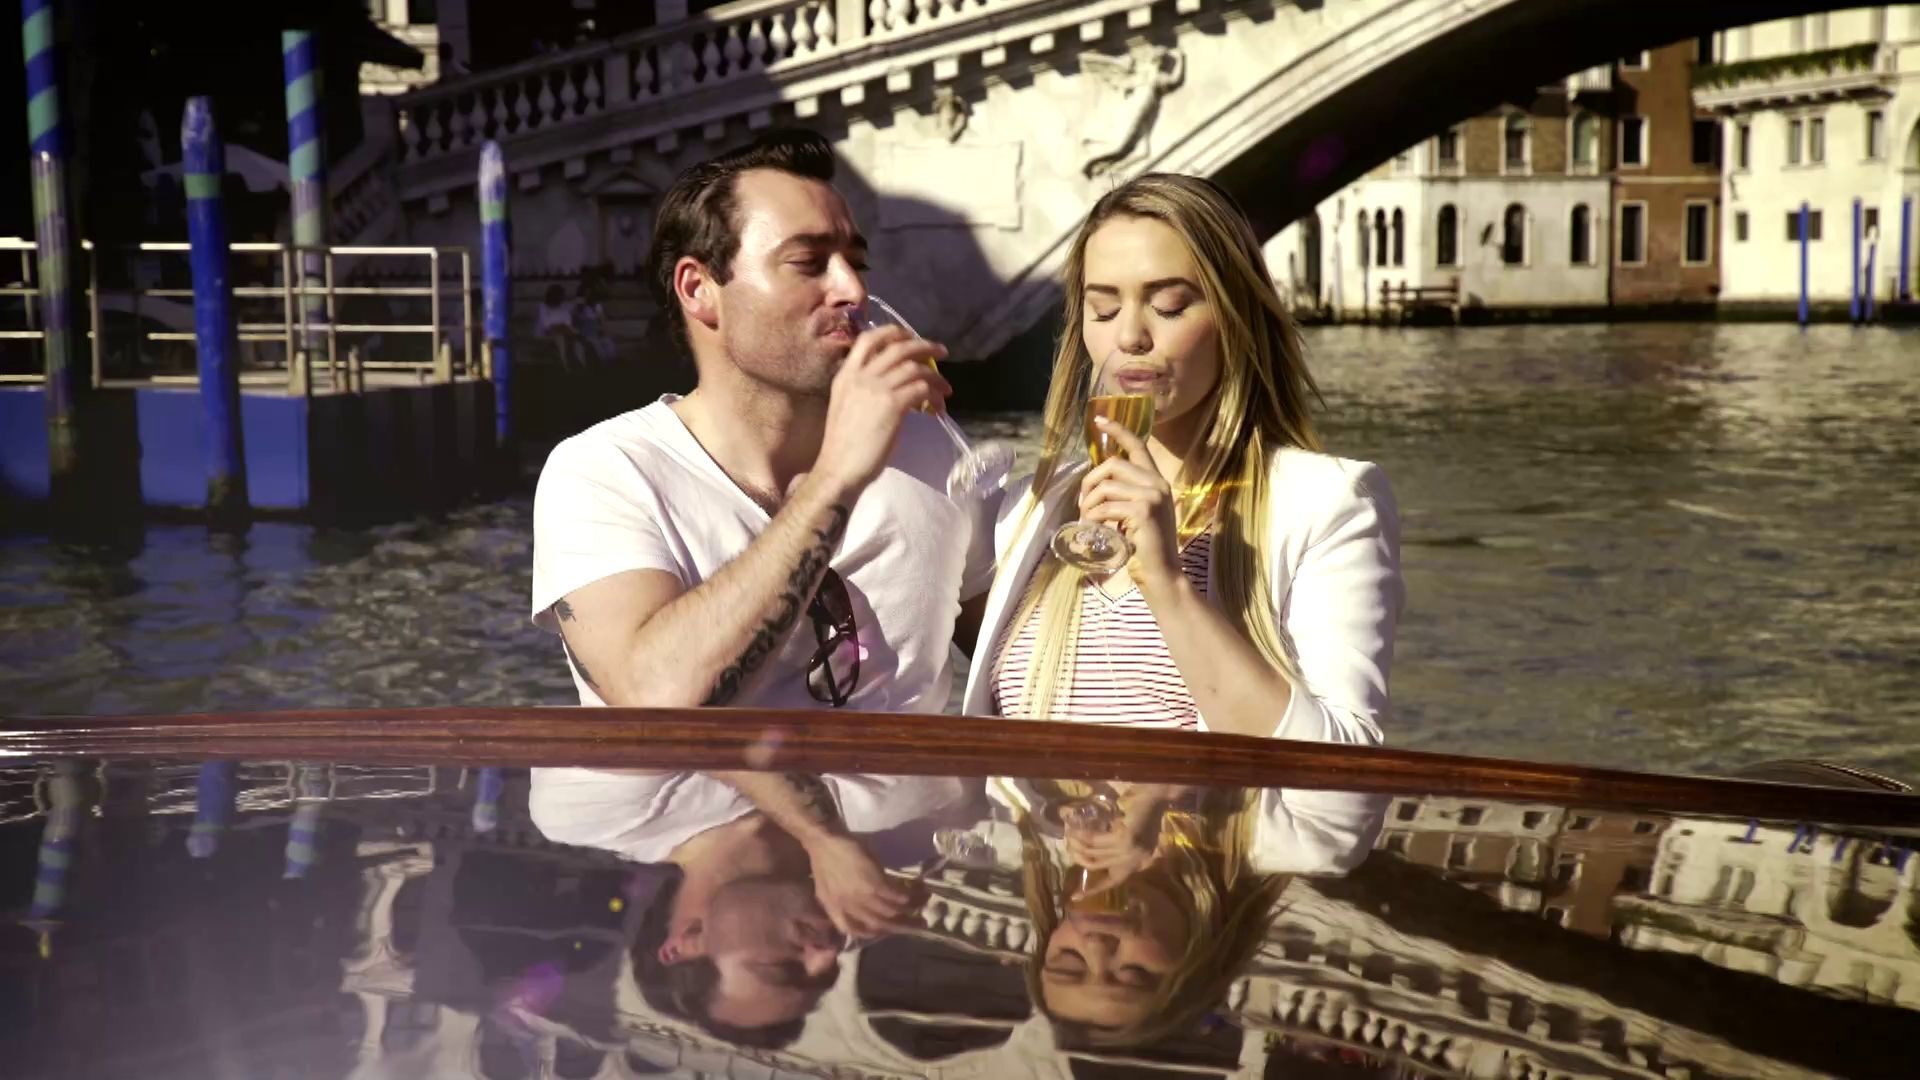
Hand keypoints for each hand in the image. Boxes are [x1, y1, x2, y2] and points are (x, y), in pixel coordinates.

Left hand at [802, 833, 921, 939]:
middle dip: (901, 927)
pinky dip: (907, 897)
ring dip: (909, 911)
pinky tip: (915, 892)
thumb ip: (841, 901)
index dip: (872, 932)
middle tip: (919, 925)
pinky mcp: (874, 883)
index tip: (885, 928)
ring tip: (922, 906)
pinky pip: (895, 897)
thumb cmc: (824, 860)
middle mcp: (849, 908)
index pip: (854, 930)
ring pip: (890, 912)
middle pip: (879, 925)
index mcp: (834, 910)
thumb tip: (858, 906)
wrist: (824, 841)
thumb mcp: (826, 888)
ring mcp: (862, 897)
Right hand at [813, 324, 951, 491]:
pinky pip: (921, 389)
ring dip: (935, 376)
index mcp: (846, 375)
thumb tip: (896, 385)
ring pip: (914, 368)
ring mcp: (876, 388)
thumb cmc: (843, 446)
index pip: (869, 339)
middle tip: (941, 352)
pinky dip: (934, 396)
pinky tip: (938, 407)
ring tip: (945, 388)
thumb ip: (867, 390)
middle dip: (924, 345)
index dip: (894, 332)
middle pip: (898, 347)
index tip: (911, 337)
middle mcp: (860, 376)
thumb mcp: (848, 406)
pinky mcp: (892, 405)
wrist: (838, 469)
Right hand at [1063, 807, 1158, 892]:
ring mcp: (1127, 851)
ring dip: (1076, 844)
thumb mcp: (1138, 840)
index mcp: (1136, 864)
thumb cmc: (1148, 818)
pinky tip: (1074, 830)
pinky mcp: (1123, 839)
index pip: (1112, 881)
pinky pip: (1095, 840)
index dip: (1092, 889)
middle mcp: (1131, 861)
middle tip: (1067, 847)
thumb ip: (1122, 851)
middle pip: (1096, 865)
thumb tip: (1097, 854)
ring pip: (1093, 852)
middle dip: (1078, 857)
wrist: (1156, 801)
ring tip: (1068, 836)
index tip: (1074, 897)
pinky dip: (1082, 835)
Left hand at [1079, 418, 1180, 590]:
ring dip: (1089, 503)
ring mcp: (1153, 497)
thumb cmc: (1146, 549)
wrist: (1164, 575)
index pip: (1138, 446)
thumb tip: (1094, 486)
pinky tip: (1095, 530)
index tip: (1099, 419)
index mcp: (1158, 482)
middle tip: (1082, 503)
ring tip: (1086, 521)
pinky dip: (1094, 518)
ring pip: (1106, 485)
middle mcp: (1158, 484)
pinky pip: (1107, 506)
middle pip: (1113, 463)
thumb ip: (1125, 497)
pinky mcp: (1143, 512)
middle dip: (1090, 480)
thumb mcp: (1136, 516)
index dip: (1118, 430)